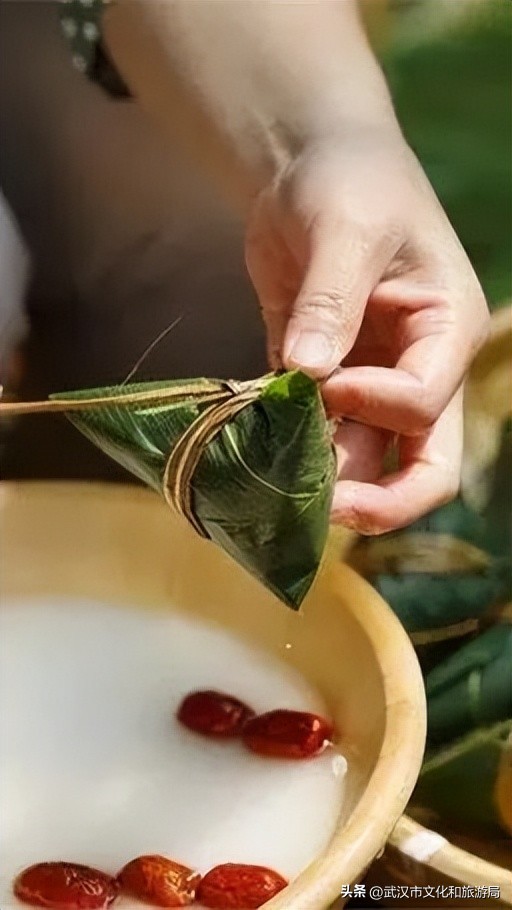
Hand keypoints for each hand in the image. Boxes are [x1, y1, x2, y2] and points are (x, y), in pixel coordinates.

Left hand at [245, 127, 488, 533]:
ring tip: (271, 479)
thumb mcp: (348, 228)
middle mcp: (415, 369)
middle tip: (322, 510)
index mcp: (445, 331)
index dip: (376, 405)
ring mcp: (369, 382)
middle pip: (423, 467)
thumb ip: (332, 300)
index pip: (426, 403)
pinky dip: (283, 446)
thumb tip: (307, 372)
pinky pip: (309, 432)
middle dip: (378, 500)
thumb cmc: (350, 180)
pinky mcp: (320, 381)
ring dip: (321, 477)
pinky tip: (248, 448)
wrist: (308, 166)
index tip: (325, 378)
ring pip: (362, 460)